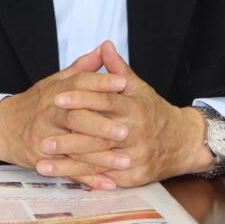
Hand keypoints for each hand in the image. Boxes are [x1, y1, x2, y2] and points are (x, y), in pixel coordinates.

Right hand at [0, 46, 129, 189]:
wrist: (2, 126)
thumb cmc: (36, 102)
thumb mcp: (56, 80)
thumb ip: (82, 68)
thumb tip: (105, 49)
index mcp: (54, 92)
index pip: (79, 84)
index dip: (101, 83)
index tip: (124, 83)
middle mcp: (49, 114)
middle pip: (76, 118)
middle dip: (101, 125)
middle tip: (125, 130)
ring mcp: (44, 138)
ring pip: (74, 148)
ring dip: (101, 157)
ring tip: (125, 160)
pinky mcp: (43, 160)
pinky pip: (68, 171)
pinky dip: (89, 179)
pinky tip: (109, 183)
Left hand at [42, 41, 213, 187]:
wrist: (182, 142)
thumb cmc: (154, 112)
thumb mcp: (139, 88)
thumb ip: (118, 69)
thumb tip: (104, 45)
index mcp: (134, 108)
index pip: (105, 100)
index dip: (80, 98)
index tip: (57, 98)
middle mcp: (135, 133)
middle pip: (98, 136)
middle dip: (68, 140)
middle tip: (42, 139)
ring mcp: (135, 156)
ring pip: (99, 161)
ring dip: (69, 164)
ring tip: (43, 161)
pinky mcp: (135, 177)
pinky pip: (105, 178)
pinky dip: (84, 178)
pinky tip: (64, 176)